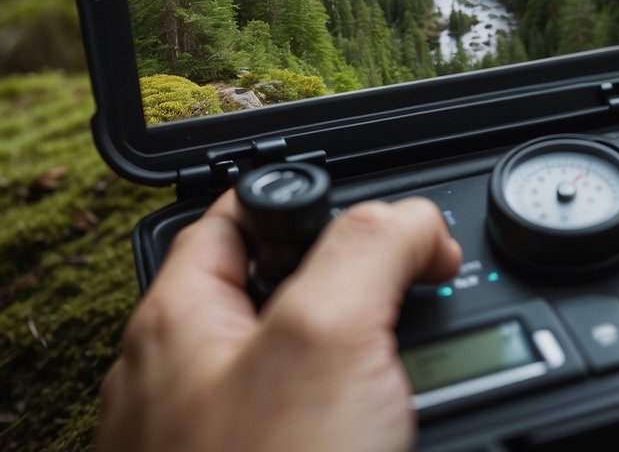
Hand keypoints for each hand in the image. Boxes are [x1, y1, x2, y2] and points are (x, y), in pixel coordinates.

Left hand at [96, 193, 461, 451]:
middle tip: (424, 285)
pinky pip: (330, 426)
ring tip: (436, 352)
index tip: (379, 203)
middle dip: (361, 278)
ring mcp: (226, 443)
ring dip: (381, 353)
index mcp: (182, 322)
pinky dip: (377, 415)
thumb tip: (418, 222)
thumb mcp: (323, 336)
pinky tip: (411, 423)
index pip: (239, 213)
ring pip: (316, 366)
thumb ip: (370, 246)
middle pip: (285, 289)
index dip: (313, 192)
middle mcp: (192, 381)